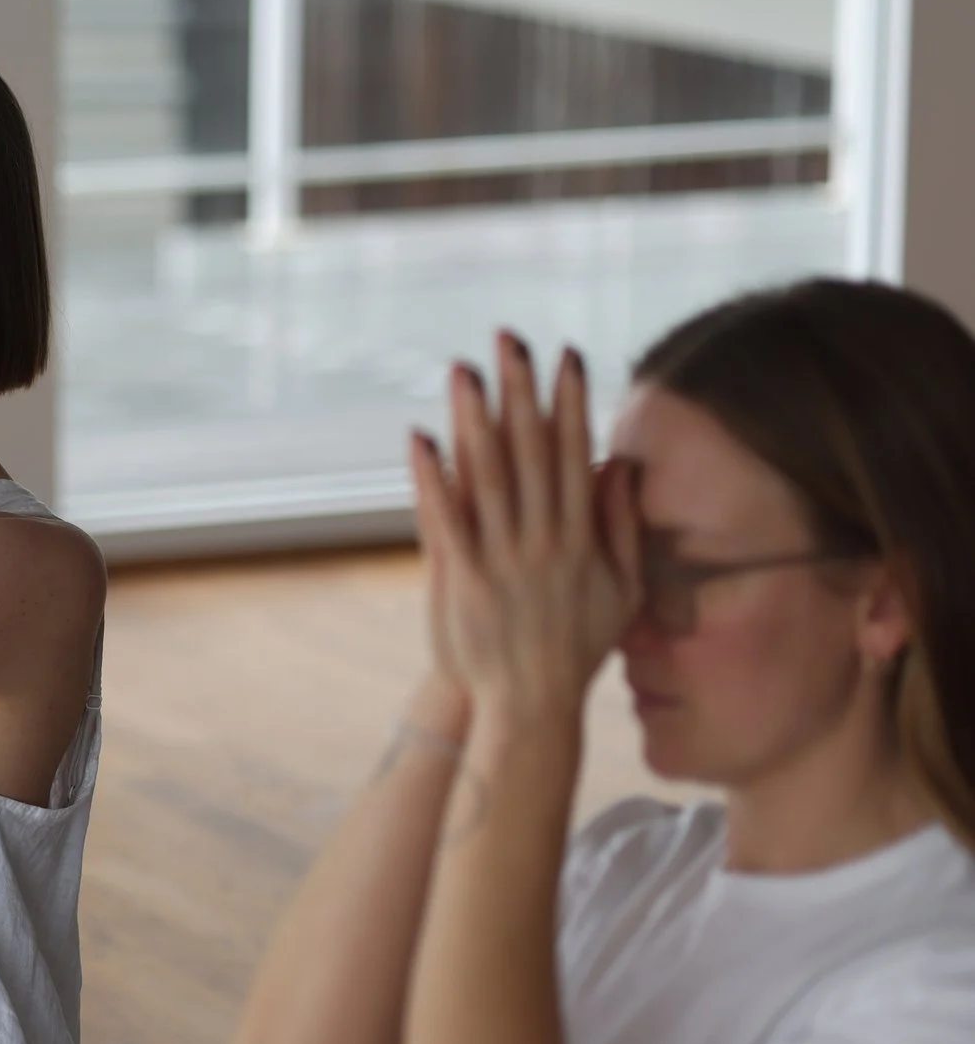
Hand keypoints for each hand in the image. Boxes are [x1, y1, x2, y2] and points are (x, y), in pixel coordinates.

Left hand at [408, 332, 639, 724]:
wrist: (531, 704)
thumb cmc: (576, 647)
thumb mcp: (621, 588)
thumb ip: (620, 527)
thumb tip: (620, 466)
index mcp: (582, 537)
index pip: (577, 455)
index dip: (571, 403)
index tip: (566, 356)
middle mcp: (545, 540)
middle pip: (531, 451)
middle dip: (521, 391)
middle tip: (509, 339)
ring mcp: (502, 558)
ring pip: (487, 475)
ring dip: (474, 419)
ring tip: (463, 371)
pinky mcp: (462, 578)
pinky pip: (446, 518)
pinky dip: (433, 477)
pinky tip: (421, 437)